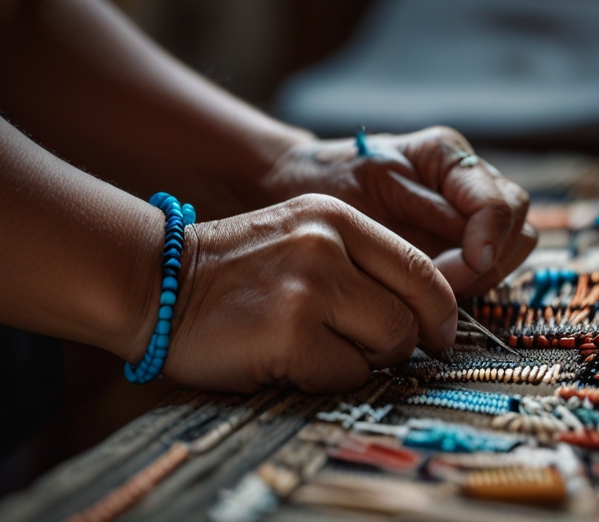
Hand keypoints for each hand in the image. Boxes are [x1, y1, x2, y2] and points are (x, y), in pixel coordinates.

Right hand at [141, 194, 457, 393]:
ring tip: (314, 348)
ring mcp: (310, 289)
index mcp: (336, 219)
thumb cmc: (235, 274)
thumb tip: (426, 318)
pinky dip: (326, 380)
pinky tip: (287, 361)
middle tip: (364, 351)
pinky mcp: (291, 334)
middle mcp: (328, 246)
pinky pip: (346, 376)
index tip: (439, 336)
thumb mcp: (301, 238)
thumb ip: (361, 263)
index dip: (441, 311)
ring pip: (386, 346)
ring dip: (360, 361)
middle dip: (397, 345)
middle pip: (411, 315)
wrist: (158, 284)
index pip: (420, 269)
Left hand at [262, 126, 536, 294]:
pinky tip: (431, 290)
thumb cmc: (325, 186)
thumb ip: (424, 220)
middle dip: (489, 263)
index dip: (489, 240)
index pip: (499, 203)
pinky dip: (470, 282)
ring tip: (433, 289)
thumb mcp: (371, 192)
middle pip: (518, 226)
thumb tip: (475, 256)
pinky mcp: (460, 238)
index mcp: (445, 155)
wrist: (301, 187)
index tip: (466, 266)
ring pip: (512, 248)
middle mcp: (466, 178)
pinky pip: (488, 264)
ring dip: (483, 276)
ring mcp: (468, 208)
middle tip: (442, 287)